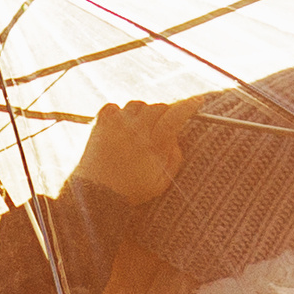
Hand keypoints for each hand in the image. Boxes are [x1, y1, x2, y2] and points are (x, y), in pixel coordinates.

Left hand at [76, 95, 201, 205]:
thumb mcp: (162, 181)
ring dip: (142, 113)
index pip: (175, 116)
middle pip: (158, 107)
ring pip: (137, 105)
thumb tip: (175, 136)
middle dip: (165, 113)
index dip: (188, 106)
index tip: (197, 101)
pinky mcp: (100, 123)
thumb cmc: (132, 190)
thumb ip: (174, 157)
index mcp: (153, 145)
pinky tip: (122, 127)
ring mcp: (116, 124)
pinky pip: (114, 106)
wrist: (96, 193)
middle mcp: (135, 130)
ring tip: (140, 130)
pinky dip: (120, 113)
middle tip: (162, 126)